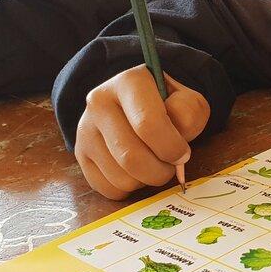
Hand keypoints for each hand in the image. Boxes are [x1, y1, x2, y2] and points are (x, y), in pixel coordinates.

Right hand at [75, 65, 209, 199]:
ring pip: (120, 177)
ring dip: (146, 180)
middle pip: (131, 157)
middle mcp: (99, 102)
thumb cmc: (168, 105)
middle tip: (171, 165)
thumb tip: (177, 142)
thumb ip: (189, 114)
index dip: (172, 148)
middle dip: (160, 171)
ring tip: (154, 164)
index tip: (183, 153)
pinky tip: (137, 171)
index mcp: (129, 83)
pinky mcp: (80, 153)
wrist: (137, 104)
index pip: (147, 125)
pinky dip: (130, 188)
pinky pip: (108, 188)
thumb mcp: (189, 101)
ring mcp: (85, 129)